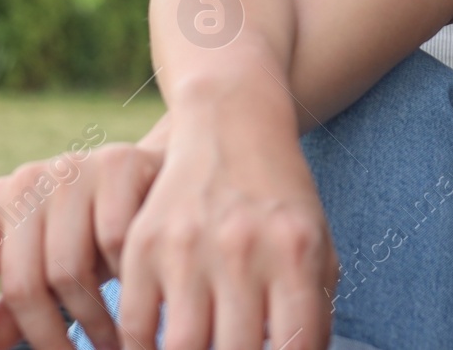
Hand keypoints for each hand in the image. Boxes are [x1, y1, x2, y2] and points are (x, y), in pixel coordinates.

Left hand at [0, 134, 166, 349]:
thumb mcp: (50, 266)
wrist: (159, 176)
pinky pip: (113, 243)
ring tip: (113, 345)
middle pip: (22, 281)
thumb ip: (13, 306)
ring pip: (68, 269)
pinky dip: (126, 281)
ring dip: (93, 322)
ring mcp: (72, 169)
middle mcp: (27, 181)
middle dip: (47, 338)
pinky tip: (140, 299)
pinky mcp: (117, 164)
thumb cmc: (95, 233)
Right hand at [117, 67, 337, 349]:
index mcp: (296, 252)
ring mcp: (189, 244)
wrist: (233, 126)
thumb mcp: (317, 246)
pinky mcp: (145, 243)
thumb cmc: (283, 202)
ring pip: (182, 347)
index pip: (295, 346)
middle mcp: (243, 248)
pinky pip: (135, 323)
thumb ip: (312, 313)